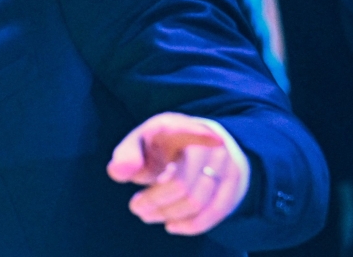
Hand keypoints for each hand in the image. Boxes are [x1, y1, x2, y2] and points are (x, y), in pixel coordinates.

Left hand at [108, 112, 249, 235]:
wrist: (198, 143)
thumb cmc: (160, 145)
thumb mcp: (140, 142)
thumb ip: (126, 156)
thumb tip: (118, 171)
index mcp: (180, 127)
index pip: (187, 131)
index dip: (197, 134)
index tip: (212, 139)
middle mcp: (209, 142)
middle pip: (181, 183)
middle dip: (154, 200)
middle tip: (136, 207)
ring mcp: (226, 162)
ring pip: (197, 200)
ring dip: (169, 213)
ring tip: (148, 215)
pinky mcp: (235, 181)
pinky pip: (217, 210)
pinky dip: (192, 224)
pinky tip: (172, 225)